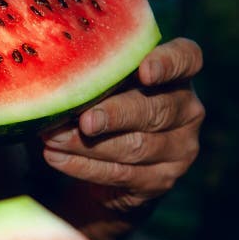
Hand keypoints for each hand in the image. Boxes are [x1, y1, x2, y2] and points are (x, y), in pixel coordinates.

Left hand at [41, 38, 204, 216]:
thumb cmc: (105, 109)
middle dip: (115, 115)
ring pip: (134, 146)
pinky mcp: (161, 180)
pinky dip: (83, 166)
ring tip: (52, 139)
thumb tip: (52, 76)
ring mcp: (179, 148)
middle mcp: (187, 110)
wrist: (109, 166)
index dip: (168, 63)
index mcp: (177, 75)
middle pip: (155, 110)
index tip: (144, 70)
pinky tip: (57, 158)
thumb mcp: (105, 88)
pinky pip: (120, 173)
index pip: (186, 59)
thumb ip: (96, 79)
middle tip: (83, 119)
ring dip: (87, 144)